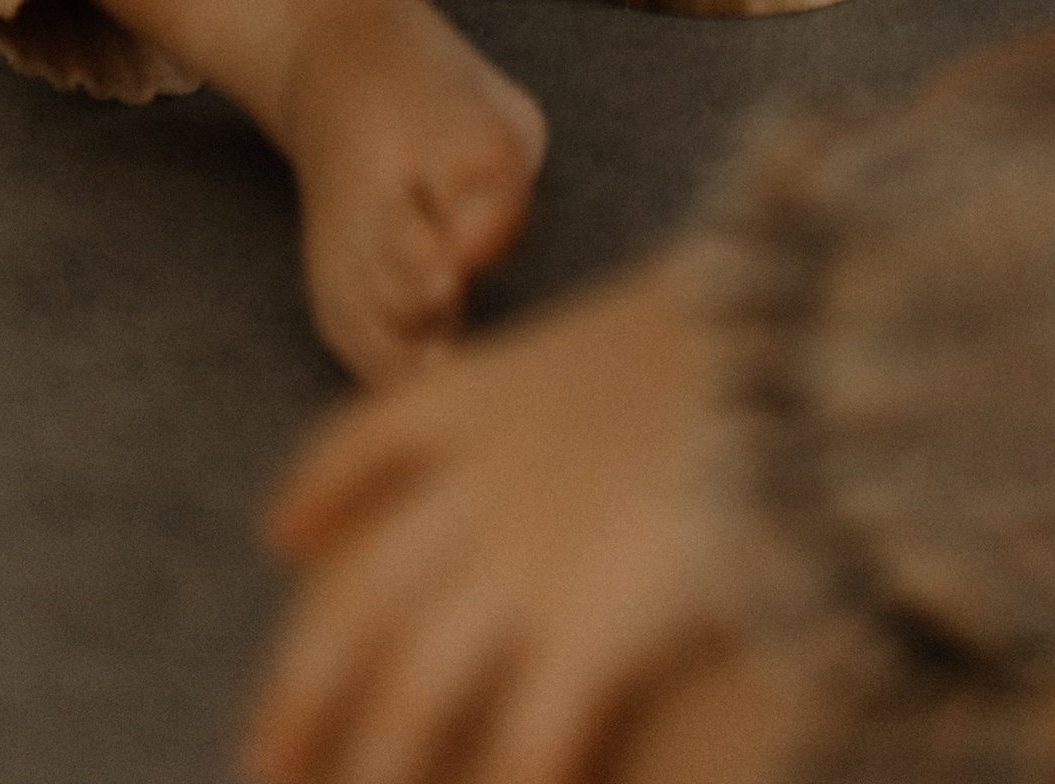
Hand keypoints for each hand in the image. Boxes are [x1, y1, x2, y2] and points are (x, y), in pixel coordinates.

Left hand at [245, 259, 739, 783]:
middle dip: (297, 691)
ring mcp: (523, 559)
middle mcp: (478, 482)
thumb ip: (608, 370)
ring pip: (408, 690)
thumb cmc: (749, 315)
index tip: (281, 533)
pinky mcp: (587, 626)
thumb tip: (635, 375)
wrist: (797, 334)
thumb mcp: (645, 319)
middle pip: (355, 599)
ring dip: (375, 772)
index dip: (317, 488)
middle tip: (257, 764)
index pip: (365, 437)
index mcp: (486, 391)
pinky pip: (523, 744)